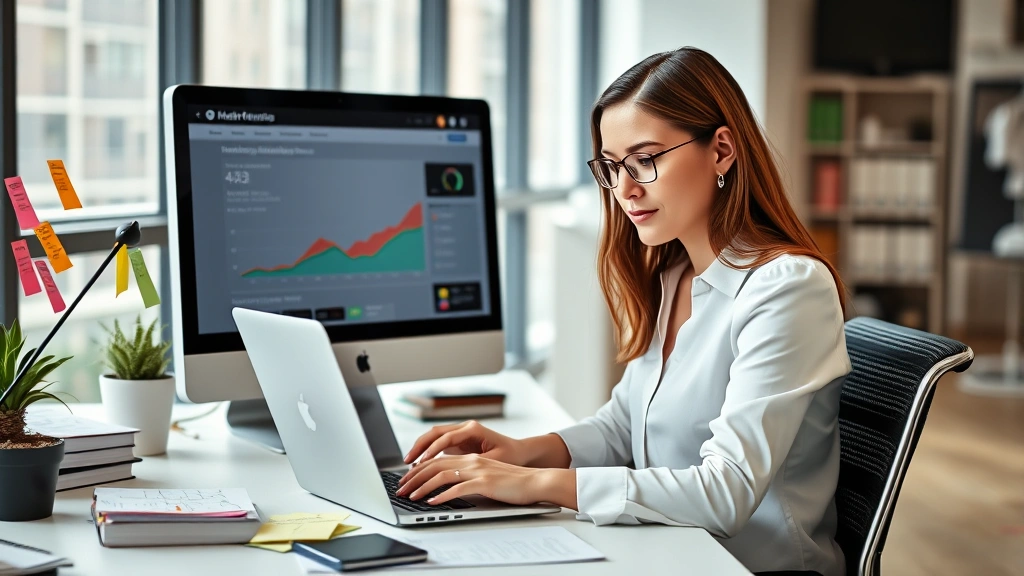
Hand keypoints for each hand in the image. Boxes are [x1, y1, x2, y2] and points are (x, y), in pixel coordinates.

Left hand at [395, 454, 576, 508]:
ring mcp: (477, 471)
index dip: (419, 470)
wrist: (535, 482)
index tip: (407, 480)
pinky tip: (432, 502)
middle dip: (414, 478)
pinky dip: (442, 496)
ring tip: (410, 496)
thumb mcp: (487, 475)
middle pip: (434, 465)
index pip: (438, 461)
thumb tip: (448, 487)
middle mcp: (472, 461)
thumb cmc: (513, 482)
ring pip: (441, 475)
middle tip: (401, 489)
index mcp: (471, 458)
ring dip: (422, 486)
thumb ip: (469, 477)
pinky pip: (457, 488)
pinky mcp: (484, 483)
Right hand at [402, 420, 526, 466]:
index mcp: (473, 429)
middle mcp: (464, 427)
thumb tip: (454, 471)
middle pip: (434, 433)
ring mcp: (460, 433)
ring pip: (434, 437)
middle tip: (407, 463)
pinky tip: (419, 465)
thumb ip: (474, 463)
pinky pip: (438, 445)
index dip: (432, 450)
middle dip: (419, 447)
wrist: (520, 452)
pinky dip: (427, 453)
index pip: (446, 437)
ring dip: (420, 449)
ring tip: (408, 464)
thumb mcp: (494, 461)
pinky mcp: (459, 441)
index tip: (421, 462)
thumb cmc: (511, 456)